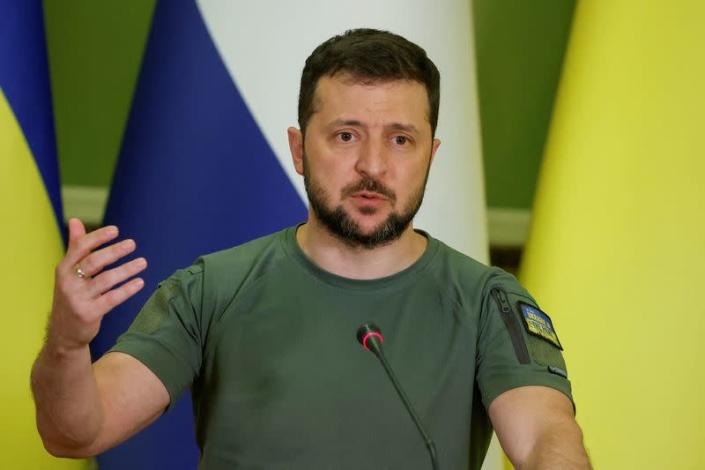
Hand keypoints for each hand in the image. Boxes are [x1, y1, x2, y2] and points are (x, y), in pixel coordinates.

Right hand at [49, 219, 146, 351]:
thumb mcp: (69, 272)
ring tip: (143, 262)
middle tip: (133, 244)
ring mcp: (78, 299)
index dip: (98, 237)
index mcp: (63, 269)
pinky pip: (112, 299)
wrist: (64, 333)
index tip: (116, 230)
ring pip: (105, 280)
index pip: (80, 248)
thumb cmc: (71, 295)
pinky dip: (127, 290)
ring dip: (126, 270)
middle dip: (114, 251)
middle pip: (93, 262)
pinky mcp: (89, 314)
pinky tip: (140, 282)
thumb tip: (75, 220)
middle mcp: (68, 282)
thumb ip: (75, 247)